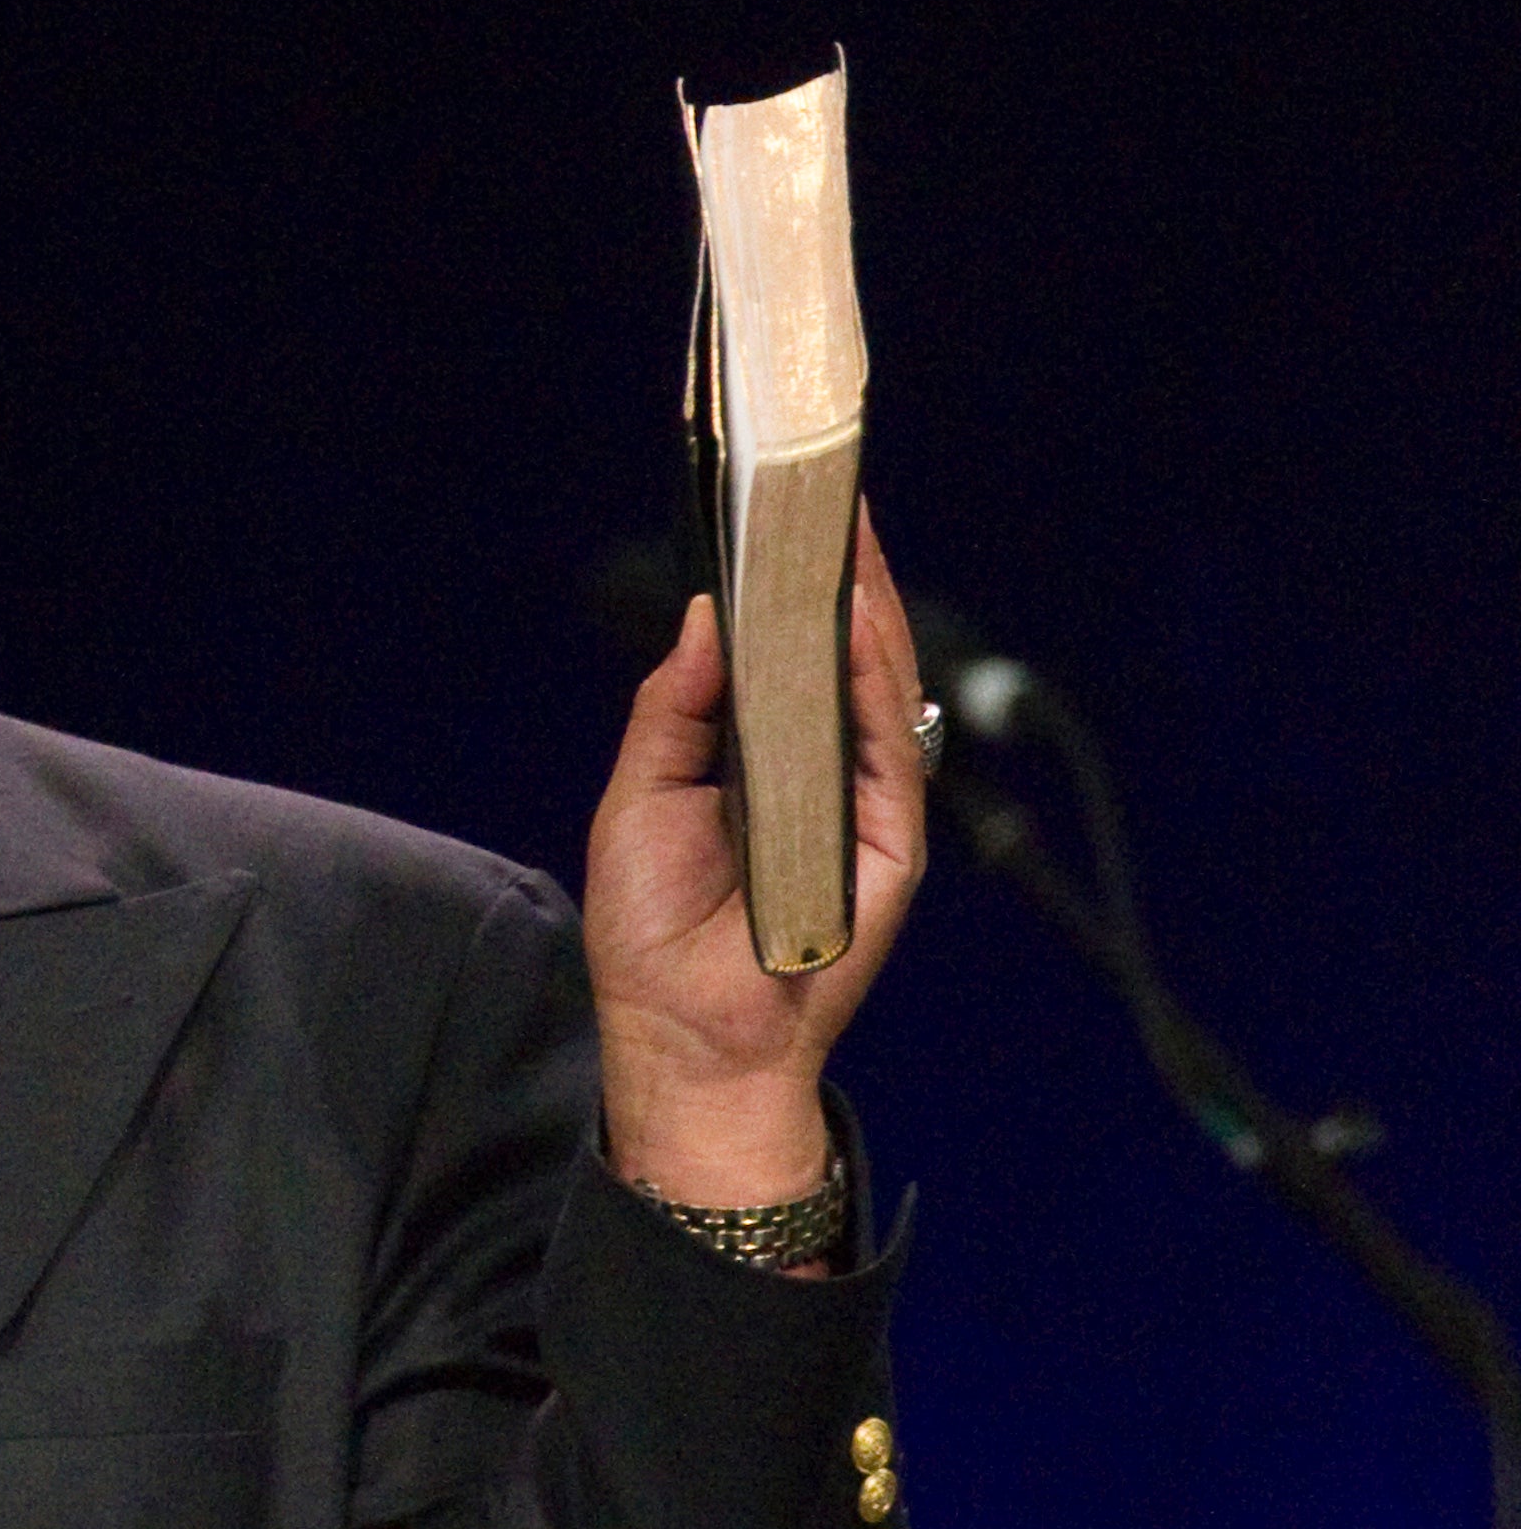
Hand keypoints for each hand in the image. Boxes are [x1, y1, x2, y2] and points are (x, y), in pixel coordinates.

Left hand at [584, 503, 929, 1207]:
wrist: (683, 1034)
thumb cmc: (653, 930)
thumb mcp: (640, 798)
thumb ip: (674, 708)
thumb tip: (703, 615)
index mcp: (758, 762)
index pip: (783, 658)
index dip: (786, 590)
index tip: (782, 514)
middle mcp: (817, 775)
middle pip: (837, 657)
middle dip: (835, 576)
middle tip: (825, 493)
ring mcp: (859, 806)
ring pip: (872, 686)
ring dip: (862, 608)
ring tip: (845, 531)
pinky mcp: (889, 844)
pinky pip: (886, 749)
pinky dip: (869, 685)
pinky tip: (851, 628)